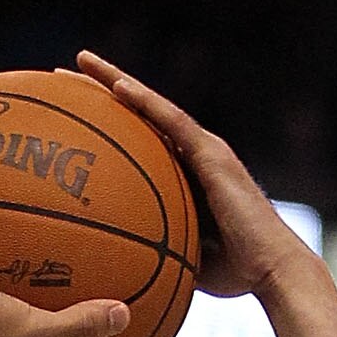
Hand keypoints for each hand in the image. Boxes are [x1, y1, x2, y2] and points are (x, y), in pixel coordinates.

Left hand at [72, 50, 309, 297]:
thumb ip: (162, 248)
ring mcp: (205, 150)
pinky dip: (145, 104)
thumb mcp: (187, 258)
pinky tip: (117, 88)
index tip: (73, 111)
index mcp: (189, 173)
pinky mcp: (213, 156)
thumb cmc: (237, 273)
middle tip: (64, 75)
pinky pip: (173, 123)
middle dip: (103, 91)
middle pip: (142, 113)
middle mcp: (196, 153)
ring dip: (116, 82)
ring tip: (81, 63)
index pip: (142, 138)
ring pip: (152, 106)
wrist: (272, 269)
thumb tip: (128, 265)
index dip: (109, 121)